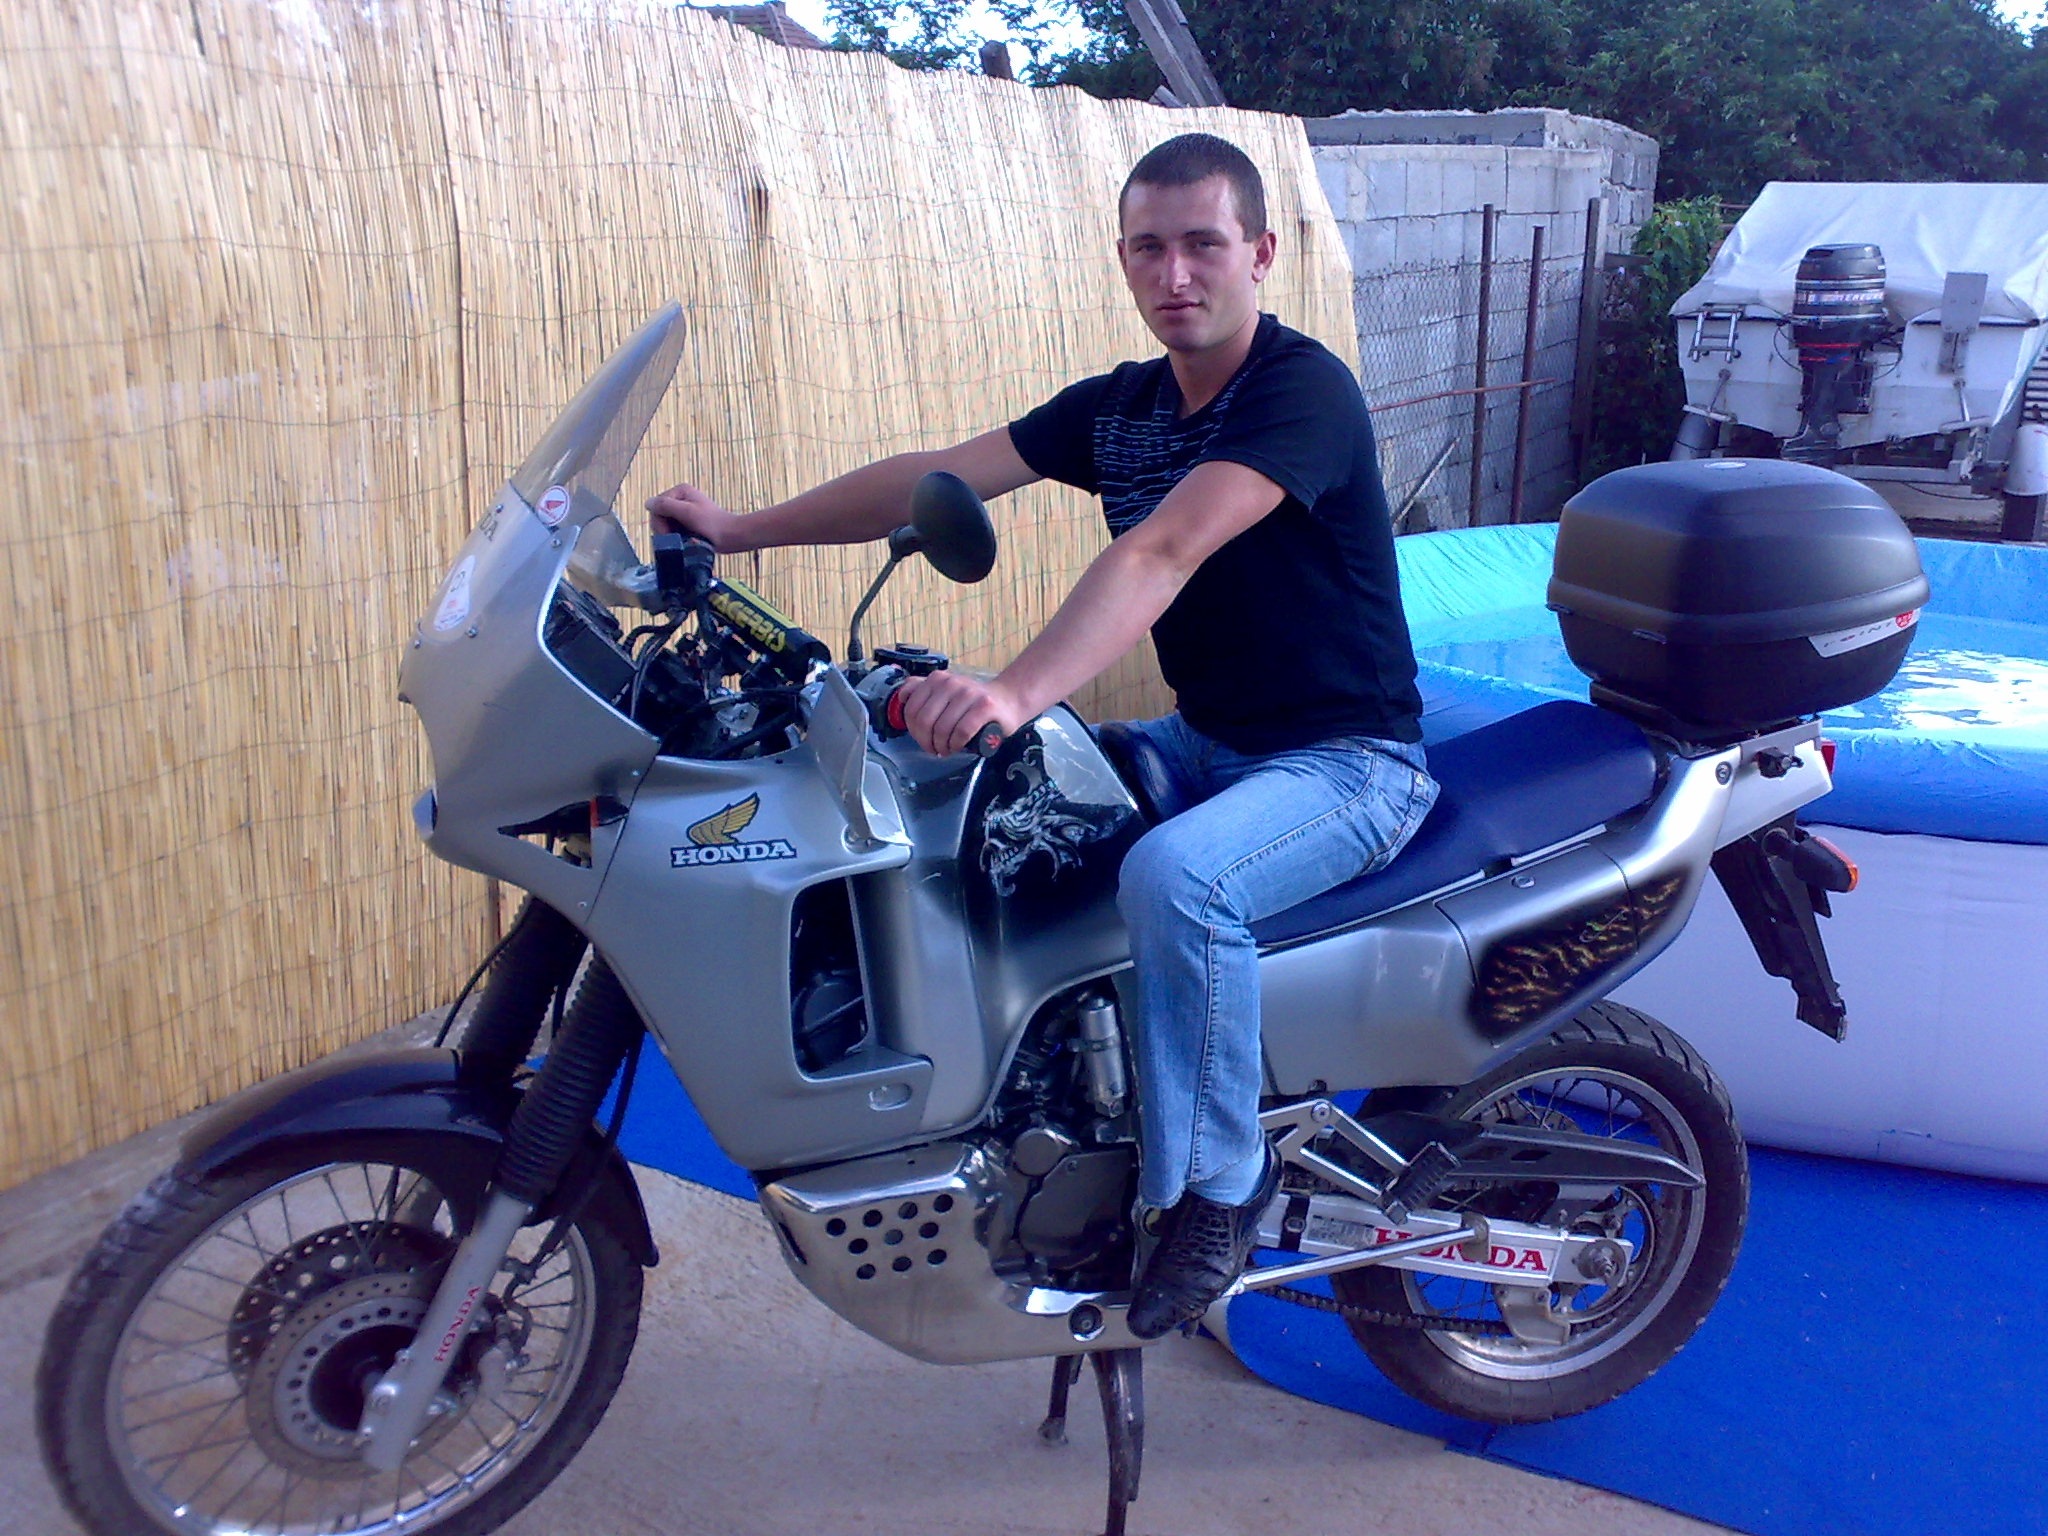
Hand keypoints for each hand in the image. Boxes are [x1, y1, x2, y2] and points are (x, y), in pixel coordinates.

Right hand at [645, 483, 743, 551]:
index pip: (656, 506)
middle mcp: (681, 497)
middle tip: (677, 539)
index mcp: (680, 490)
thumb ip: (666, 506)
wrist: (731, 536)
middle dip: (665, 529)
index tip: (670, 534)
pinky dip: (677, 535)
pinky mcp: (688, 520)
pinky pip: (674, 528)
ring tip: (683, 540)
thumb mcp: (687, 512)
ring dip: (671, 534)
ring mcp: (684, 509)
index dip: (659, 522)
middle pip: (660, 515)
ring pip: (665, 523)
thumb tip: (648, 503)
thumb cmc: (712, 525)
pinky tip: (685, 540)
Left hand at [895, 672, 1028, 756]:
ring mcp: (969, 693)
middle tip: (934, 749)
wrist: (1008, 700)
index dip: (913, 731)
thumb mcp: (946, 692)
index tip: (923, 739)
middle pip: (924, 721)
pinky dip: (957, 744)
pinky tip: (959, 746)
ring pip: (942, 728)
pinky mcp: (985, 706)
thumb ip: (923, 690)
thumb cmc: (973, 703)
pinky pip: (961, 731)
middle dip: (926, 741)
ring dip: (942, 746)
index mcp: (937, 679)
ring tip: (947, 749)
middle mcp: (951, 682)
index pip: (911, 709)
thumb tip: (902, 696)